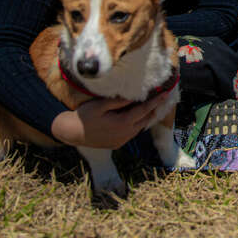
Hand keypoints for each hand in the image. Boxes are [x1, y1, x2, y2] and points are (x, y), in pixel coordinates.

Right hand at [51, 92, 172, 149]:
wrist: (71, 133)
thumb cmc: (85, 116)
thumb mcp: (101, 105)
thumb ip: (119, 101)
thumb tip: (134, 96)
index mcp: (123, 123)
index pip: (144, 110)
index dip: (156, 101)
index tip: (165, 93)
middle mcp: (125, 134)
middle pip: (145, 120)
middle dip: (153, 109)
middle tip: (161, 98)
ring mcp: (121, 141)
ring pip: (139, 128)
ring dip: (145, 117)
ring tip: (151, 106)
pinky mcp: (117, 144)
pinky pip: (131, 133)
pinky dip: (136, 124)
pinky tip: (136, 117)